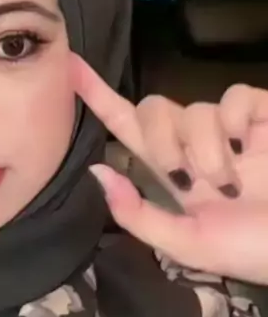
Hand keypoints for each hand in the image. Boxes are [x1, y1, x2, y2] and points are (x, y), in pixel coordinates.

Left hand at [72, 52, 267, 284]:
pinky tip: (244, 144)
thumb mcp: (188, 245)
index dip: (98, 97)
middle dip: (162, 141)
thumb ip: (139, 215)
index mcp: (173, 174)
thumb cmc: (253, 251)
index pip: (127, 127)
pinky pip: (235, 97)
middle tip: (186, 180)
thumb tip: (97, 171)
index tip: (69, 66)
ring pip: (195, 109)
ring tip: (228, 183)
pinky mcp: (263, 118)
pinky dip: (233, 119)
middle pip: (155, 109)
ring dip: (205, 149)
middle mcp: (197, 145)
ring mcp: (232, 130)